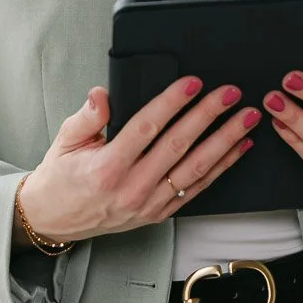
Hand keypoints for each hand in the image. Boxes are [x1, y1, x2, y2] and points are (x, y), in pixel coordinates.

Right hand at [18, 77, 259, 244]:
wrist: (56, 220)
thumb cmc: (62, 176)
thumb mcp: (65, 141)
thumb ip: (87, 116)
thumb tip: (103, 93)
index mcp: (107, 166)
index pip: (146, 128)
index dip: (172, 103)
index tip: (193, 83)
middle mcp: (131, 188)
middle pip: (178, 146)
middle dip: (208, 116)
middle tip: (231, 94)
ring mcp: (148, 204)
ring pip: (195, 169)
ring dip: (225, 142)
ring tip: (246, 119)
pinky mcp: (159, 214)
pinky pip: (196, 189)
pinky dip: (221, 168)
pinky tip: (239, 148)